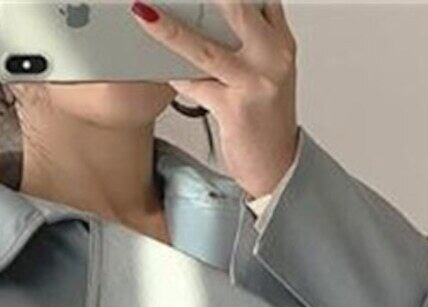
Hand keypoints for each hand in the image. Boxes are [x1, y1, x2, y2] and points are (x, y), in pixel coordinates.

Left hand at [130, 0, 300, 199]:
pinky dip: (177, 77)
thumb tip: (222, 11)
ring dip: (170, 31)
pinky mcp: (235, 110)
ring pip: (205, 49)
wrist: (277, 168)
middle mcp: (273, 59)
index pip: (260, 0)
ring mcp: (255, 84)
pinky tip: (161, 68)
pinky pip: (196, 86)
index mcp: (282, 44)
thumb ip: (254, 40)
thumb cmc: (267, 121)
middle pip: (237, 9)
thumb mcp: (271, 73)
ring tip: (145, 14)